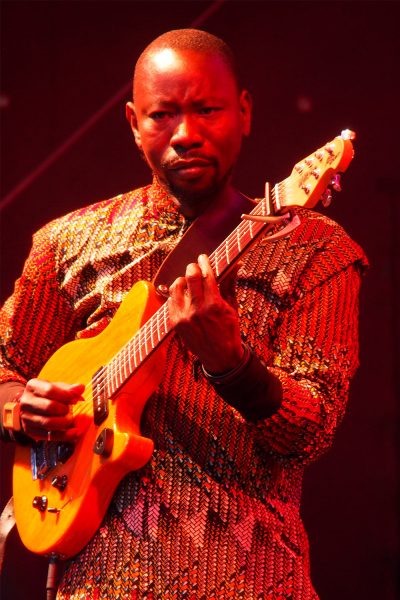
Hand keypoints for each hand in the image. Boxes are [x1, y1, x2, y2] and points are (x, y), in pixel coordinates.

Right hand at [19, 379, 84, 441]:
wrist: (32, 407)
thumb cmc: (48, 395)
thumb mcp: (57, 387)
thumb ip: (69, 389)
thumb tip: (80, 388)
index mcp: (33, 386)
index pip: (50, 390)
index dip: (66, 395)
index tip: (75, 400)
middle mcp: (26, 401)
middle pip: (48, 407)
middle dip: (64, 410)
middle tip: (70, 410)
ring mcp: (26, 417)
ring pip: (47, 422)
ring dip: (64, 422)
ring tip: (70, 419)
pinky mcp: (30, 431)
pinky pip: (48, 435)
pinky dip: (64, 435)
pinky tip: (74, 432)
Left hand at [168, 254, 243, 372]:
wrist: (220, 357)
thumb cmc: (229, 331)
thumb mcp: (232, 307)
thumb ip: (230, 283)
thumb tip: (236, 264)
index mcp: (214, 305)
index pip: (207, 275)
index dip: (204, 262)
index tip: (203, 257)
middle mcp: (197, 310)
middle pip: (190, 277)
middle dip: (192, 267)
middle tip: (195, 266)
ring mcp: (184, 317)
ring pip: (176, 287)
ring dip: (182, 280)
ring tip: (187, 281)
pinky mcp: (175, 324)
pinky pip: (170, 301)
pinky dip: (176, 294)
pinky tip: (182, 294)